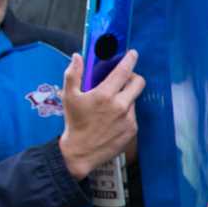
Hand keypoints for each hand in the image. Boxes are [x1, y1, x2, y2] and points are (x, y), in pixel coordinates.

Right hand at [59, 51, 142, 181]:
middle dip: (134, 77)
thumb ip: (73, 74)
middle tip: (125, 78)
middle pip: (138, 83)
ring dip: (126, 97)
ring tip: (110, 105)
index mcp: (104, 95)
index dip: (130, 60)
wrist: (80, 152)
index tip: (133, 54)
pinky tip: (113, 118)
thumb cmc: (74, 123)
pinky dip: (126, 112)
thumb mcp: (68, 97)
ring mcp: (129, 118)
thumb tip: (77, 56)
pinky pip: (133, 114)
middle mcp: (120, 106)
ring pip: (134, 99)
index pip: (123, 72)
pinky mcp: (133, 130)